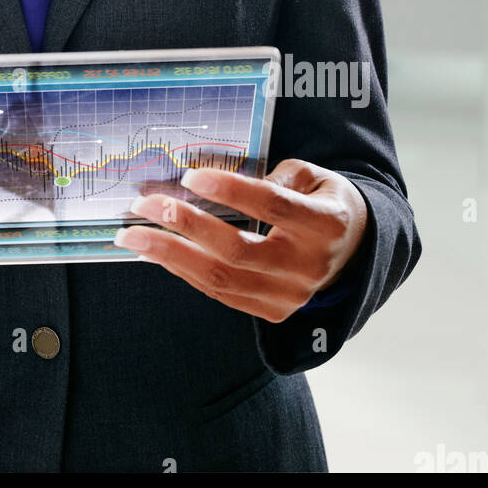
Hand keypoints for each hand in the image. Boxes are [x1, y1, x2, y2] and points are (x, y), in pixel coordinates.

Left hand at [113, 159, 368, 322]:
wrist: (355, 253)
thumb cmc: (325, 204)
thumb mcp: (316, 177)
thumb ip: (278, 175)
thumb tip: (226, 183)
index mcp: (324, 225)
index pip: (273, 207)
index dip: (231, 191)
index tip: (191, 176)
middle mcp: (306, 266)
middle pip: (237, 251)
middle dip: (185, 226)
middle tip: (146, 204)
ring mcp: (288, 296)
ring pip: (221, 280)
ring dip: (170, 255)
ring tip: (132, 235)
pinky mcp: (271, 312)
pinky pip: (220, 294)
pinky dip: (183, 272)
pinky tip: (155, 253)